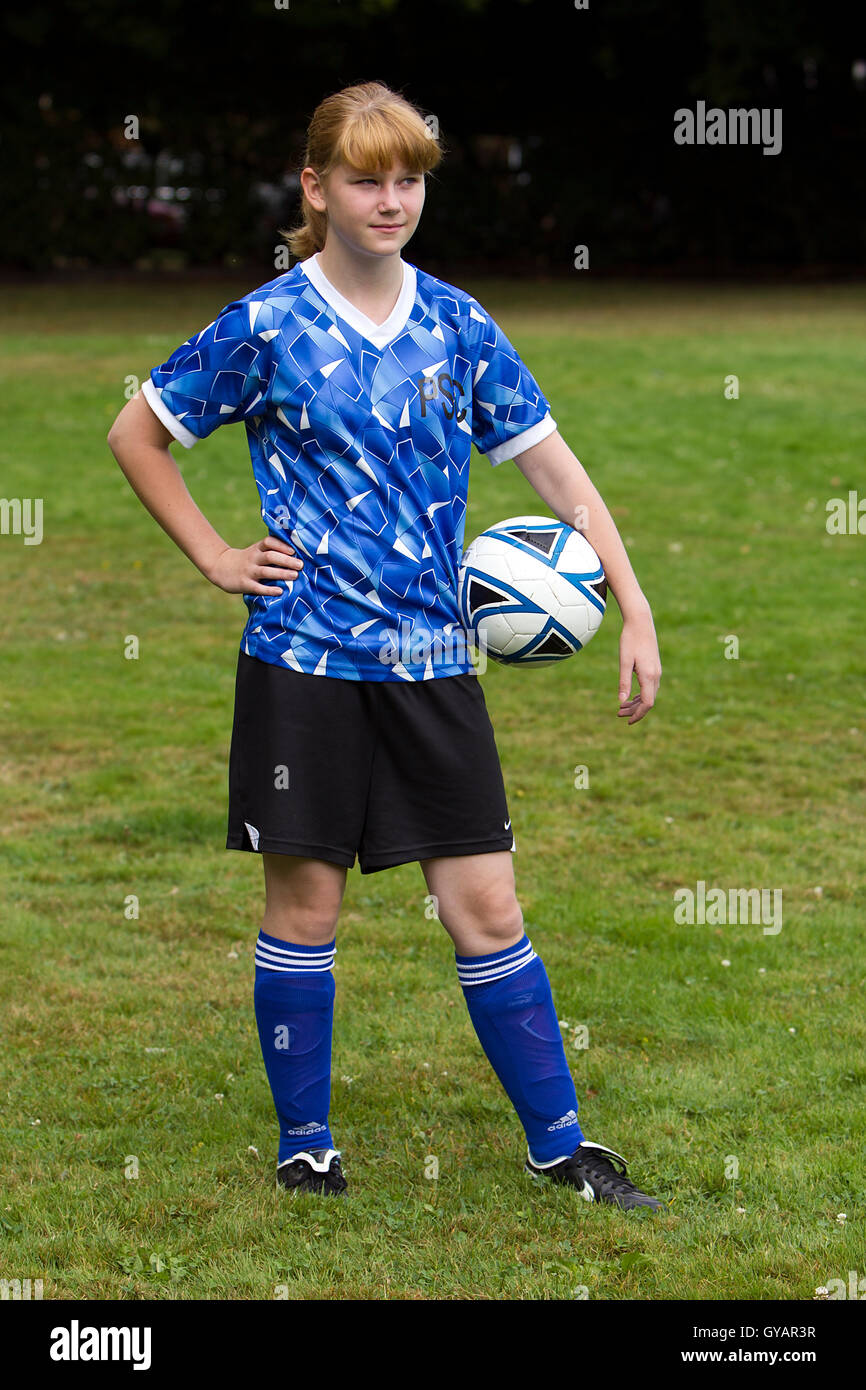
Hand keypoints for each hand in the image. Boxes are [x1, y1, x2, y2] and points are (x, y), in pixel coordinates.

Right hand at [207, 537, 303, 595]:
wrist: (220, 566)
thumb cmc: (246, 559)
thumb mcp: (255, 551)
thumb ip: (271, 551)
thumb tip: (297, 556)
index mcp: (257, 548)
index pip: (269, 542)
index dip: (281, 545)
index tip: (293, 551)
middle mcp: (253, 558)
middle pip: (270, 556)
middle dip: (286, 560)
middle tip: (300, 565)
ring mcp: (248, 571)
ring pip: (266, 571)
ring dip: (281, 573)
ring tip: (295, 576)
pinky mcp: (244, 584)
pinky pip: (258, 587)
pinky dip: (269, 590)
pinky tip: (280, 591)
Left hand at [617, 607, 660, 724]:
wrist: (641, 622)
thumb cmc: (630, 640)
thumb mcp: (624, 661)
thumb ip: (623, 682)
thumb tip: (621, 701)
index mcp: (649, 676)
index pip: (647, 703)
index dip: (638, 715)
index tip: (627, 721)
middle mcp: (656, 676)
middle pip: (648, 701)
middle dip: (634, 711)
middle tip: (618, 714)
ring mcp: (657, 672)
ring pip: (649, 695)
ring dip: (636, 703)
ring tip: (621, 708)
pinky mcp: (654, 668)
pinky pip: (650, 688)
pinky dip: (640, 695)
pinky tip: (630, 697)